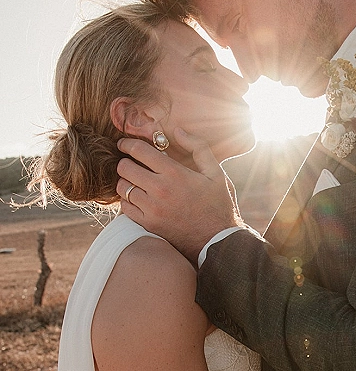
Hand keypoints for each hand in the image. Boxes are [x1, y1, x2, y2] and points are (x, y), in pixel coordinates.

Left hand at [116, 129, 242, 261]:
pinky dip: (127, 201)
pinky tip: (137, 199)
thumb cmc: (218, 204)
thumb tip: (177, 130)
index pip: (138, 150)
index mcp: (174, 173)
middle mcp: (159, 189)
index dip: (127, 144)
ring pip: (122, 188)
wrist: (217, 240)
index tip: (124, 144)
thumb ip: (198, 147)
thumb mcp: (215, 172)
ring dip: (125, 182)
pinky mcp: (149, 224)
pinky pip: (125, 208)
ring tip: (133, 181)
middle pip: (124, 167)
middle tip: (130, 163)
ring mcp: (152, 208)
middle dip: (125, 162)